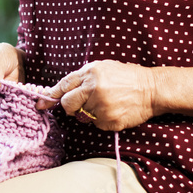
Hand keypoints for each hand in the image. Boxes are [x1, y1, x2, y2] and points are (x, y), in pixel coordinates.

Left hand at [38, 60, 156, 130]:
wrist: (152, 89)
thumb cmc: (126, 77)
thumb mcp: (103, 68)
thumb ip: (82, 78)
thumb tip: (61, 91)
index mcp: (90, 73)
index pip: (63, 86)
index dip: (51, 95)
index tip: (40, 102)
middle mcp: (94, 89)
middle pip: (67, 104)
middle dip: (69, 107)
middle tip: (78, 105)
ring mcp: (102, 107)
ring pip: (82, 116)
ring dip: (88, 113)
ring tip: (105, 103)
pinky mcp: (110, 121)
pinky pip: (96, 124)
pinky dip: (102, 120)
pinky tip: (113, 110)